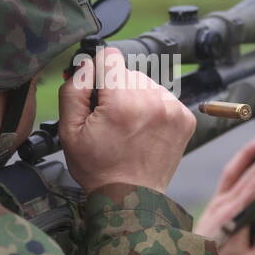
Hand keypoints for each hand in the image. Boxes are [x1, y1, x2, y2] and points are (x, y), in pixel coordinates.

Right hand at [58, 46, 196, 194]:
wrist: (131, 198)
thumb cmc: (99, 168)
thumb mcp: (70, 131)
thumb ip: (74, 90)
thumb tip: (85, 64)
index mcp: (122, 101)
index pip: (110, 56)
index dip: (98, 72)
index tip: (97, 92)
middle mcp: (151, 100)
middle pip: (128, 72)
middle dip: (116, 89)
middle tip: (111, 119)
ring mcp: (172, 109)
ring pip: (146, 83)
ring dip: (136, 98)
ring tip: (128, 127)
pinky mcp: (185, 118)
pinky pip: (163, 98)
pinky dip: (153, 108)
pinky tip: (144, 130)